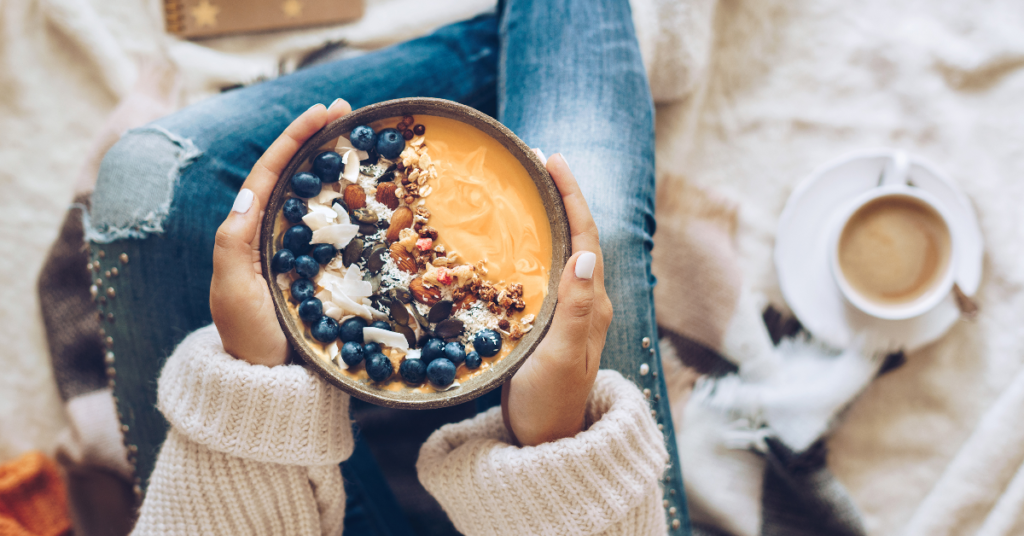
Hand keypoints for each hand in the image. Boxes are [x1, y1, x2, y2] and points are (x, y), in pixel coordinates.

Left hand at [210, 99, 351, 365]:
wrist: (269, 385)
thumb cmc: (248, 338)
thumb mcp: (233, 291)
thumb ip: (235, 243)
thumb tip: (251, 192)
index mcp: (248, 232)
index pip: (271, 172)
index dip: (296, 138)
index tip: (324, 112)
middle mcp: (273, 235)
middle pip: (296, 175)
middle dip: (320, 140)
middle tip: (351, 113)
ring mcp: (299, 254)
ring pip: (317, 198)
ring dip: (337, 166)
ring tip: (363, 141)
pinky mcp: (322, 274)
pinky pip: (337, 230)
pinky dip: (353, 206)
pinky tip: (375, 196)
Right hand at [501, 154, 613, 445]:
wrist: (544, 442)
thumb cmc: (551, 402)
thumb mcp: (562, 356)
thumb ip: (577, 308)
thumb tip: (587, 255)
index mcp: (592, 303)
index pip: (586, 237)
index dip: (571, 196)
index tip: (552, 161)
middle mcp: (586, 302)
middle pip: (577, 236)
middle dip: (560, 197)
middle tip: (534, 163)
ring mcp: (568, 312)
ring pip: (561, 251)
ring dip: (548, 217)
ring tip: (524, 189)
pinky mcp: (549, 323)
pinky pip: (545, 271)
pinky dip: (532, 245)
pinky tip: (511, 239)